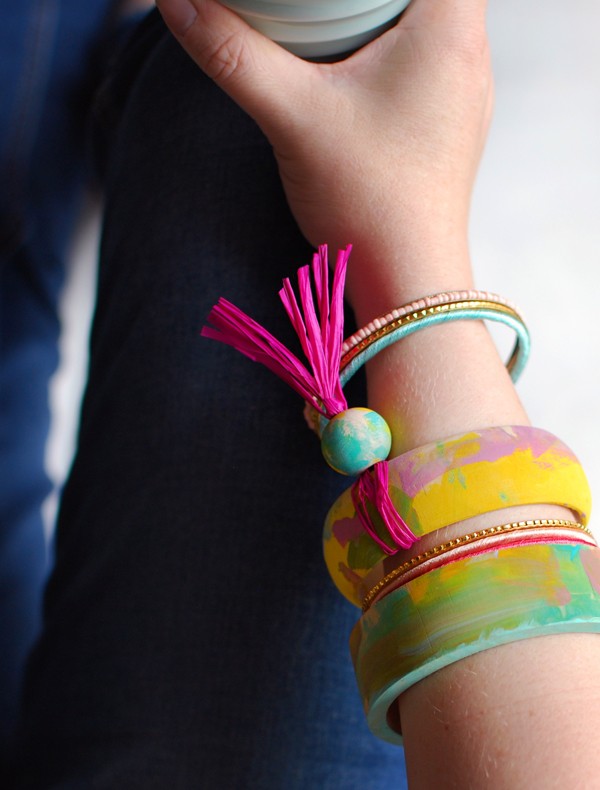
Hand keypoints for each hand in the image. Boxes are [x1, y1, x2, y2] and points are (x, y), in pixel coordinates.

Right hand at [156, 0, 491, 310]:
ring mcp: (466, 93)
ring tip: (333, 22)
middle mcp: (471, 53)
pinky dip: (392, 50)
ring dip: (382, 12)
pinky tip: (355, 72)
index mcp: (450, 26)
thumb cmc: (368, 202)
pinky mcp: (451, 126)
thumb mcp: (290, 116)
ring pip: (429, 20)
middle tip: (319, 4)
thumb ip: (230, 53)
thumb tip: (172, 1)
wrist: (407, 280)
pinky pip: (428, 61)